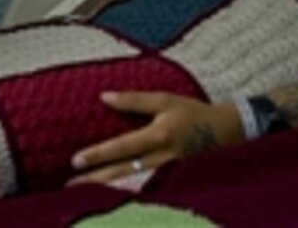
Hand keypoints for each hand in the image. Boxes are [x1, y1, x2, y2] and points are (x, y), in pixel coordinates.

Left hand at [67, 92, 242, 184]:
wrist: (229, 134)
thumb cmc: (193, 113)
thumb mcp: (165, 100)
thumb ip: (134, 100)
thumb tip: (103, 97)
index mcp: (159, 135)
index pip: (123, 147)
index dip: (98, 155)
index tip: (75, 161)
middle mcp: (163, 159)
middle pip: (123, 173)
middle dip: (95, 180)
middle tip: (68, 186)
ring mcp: (170, 176)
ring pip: (133, 187)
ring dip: (107, 192)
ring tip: (82, 196)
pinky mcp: (175, 185)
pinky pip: (146, 193)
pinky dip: (126, 197)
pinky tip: (110, 201)